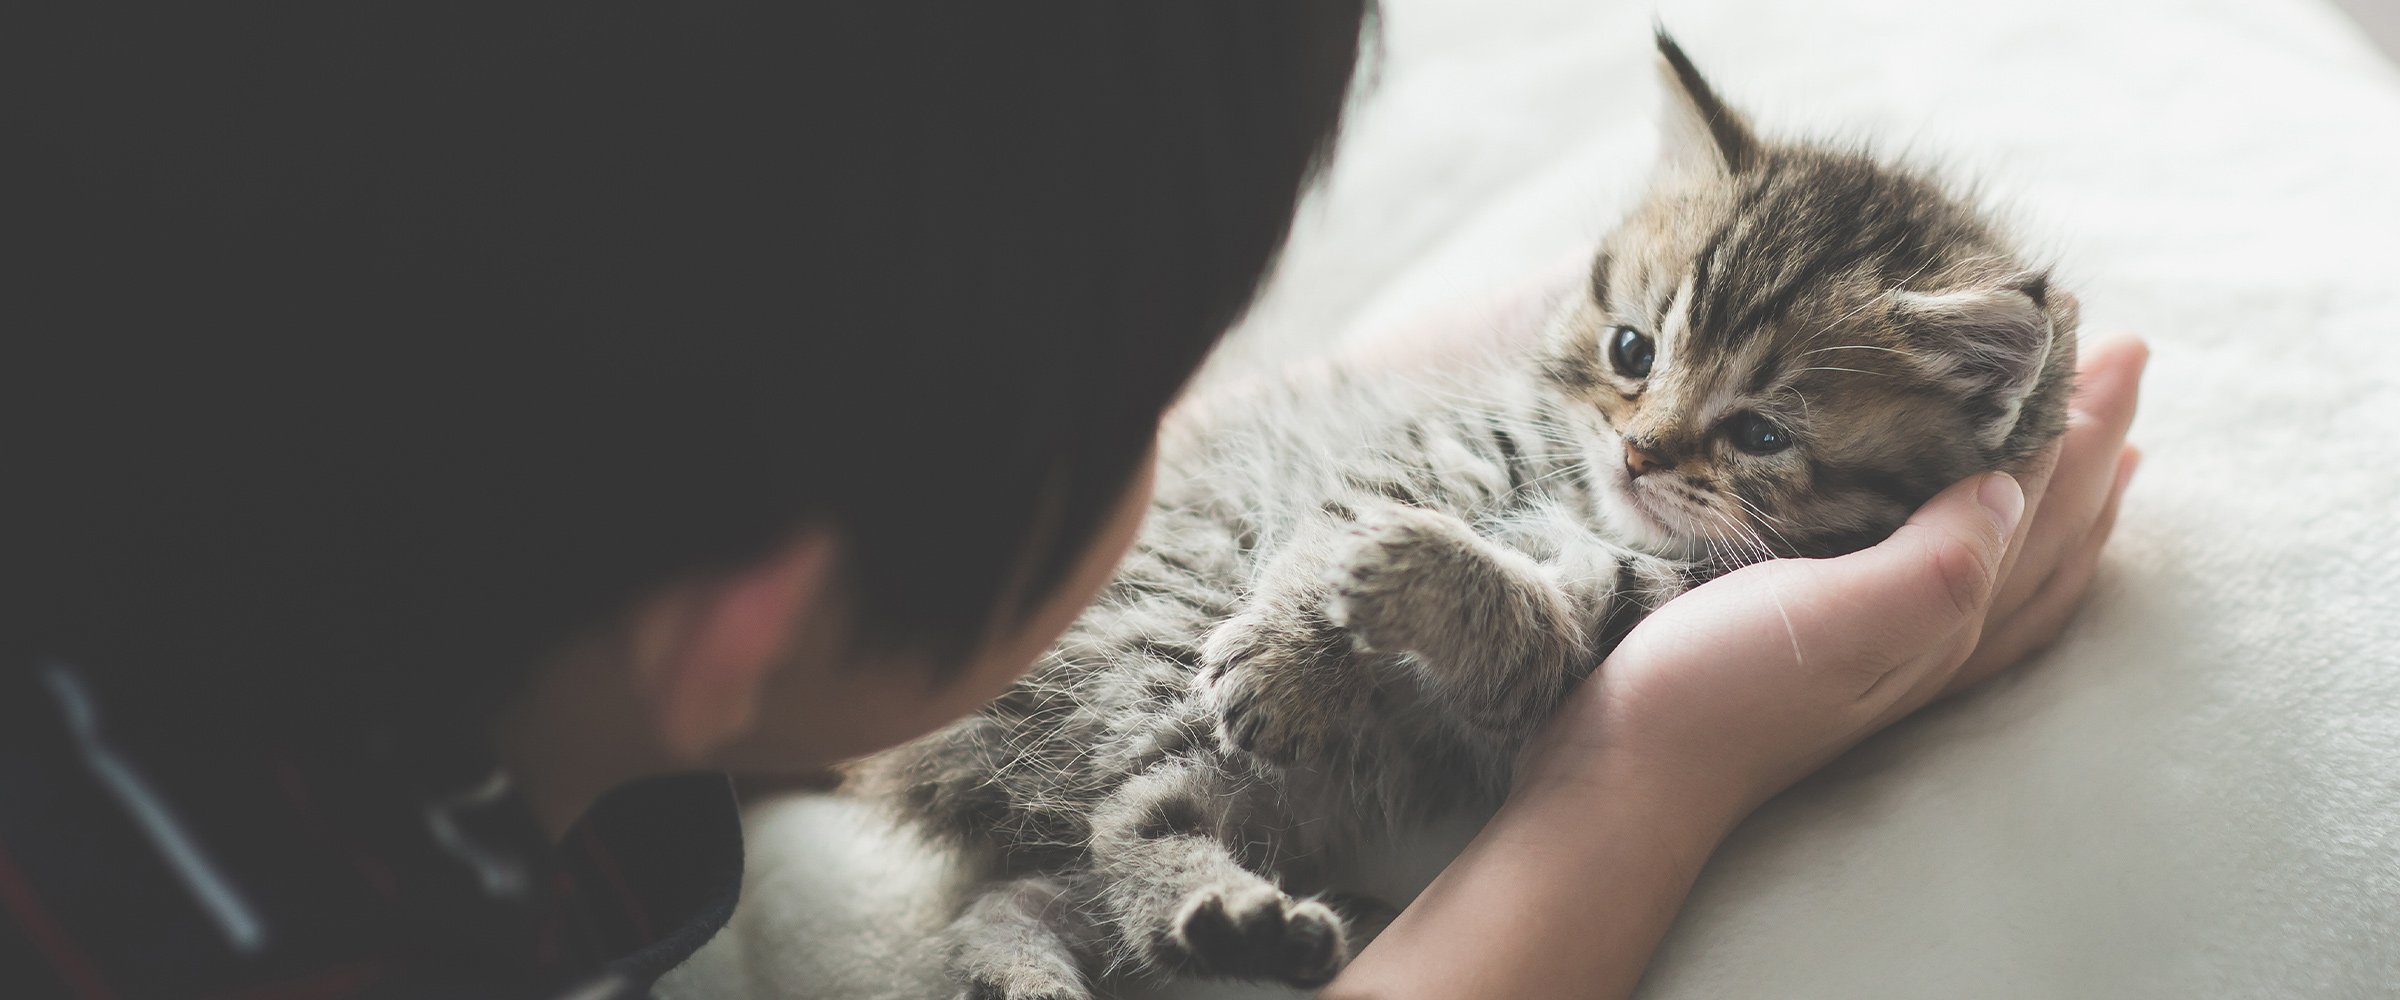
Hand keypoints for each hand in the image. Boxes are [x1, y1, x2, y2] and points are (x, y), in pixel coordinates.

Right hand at [1522, 335, 2147, 819]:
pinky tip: (1966, 528)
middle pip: (2045, 527)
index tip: (2106, 335)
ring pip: (2009, 560)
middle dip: (2090, 443)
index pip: (2038, 500)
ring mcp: (1890, 651)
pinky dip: (1990, 544)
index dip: (2077, 420)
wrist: (1626, 772)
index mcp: (1942, 616)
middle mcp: (1934, 637)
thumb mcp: (1829, 617)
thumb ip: (1933, 562)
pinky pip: (1952, 583)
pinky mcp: (1836, 648)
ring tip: (2092, 444)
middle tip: (2121, 353)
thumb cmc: (1719, 690)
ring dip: (2059, 495)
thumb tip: (2013, 485)